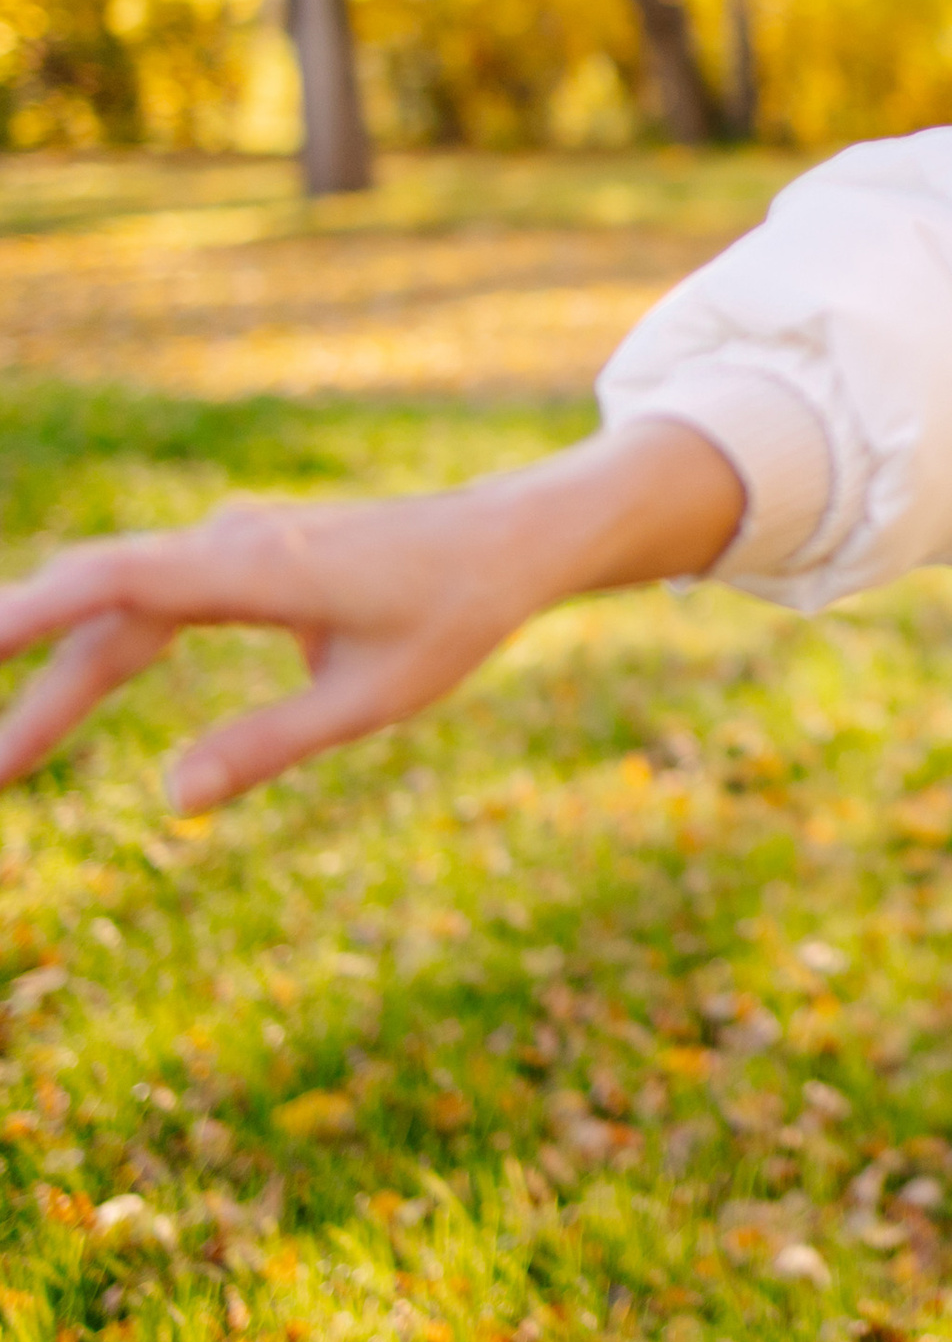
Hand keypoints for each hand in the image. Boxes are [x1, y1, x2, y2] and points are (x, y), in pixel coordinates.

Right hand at [0, 420, 744, 811]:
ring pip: (123, 609)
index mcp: (258, 567)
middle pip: (102, 607)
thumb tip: (173, 802)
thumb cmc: (456, 613)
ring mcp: (235, 545)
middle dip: (30, 680)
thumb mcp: (374, 696)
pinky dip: (103, 648)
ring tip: (7, 760)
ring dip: (62, 677)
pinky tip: (65, 701)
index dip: (31, 616)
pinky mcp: (246, 559)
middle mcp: (233, 543)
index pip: (114, 581)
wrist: (512, 539)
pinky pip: (154, 601)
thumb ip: (271, 745)